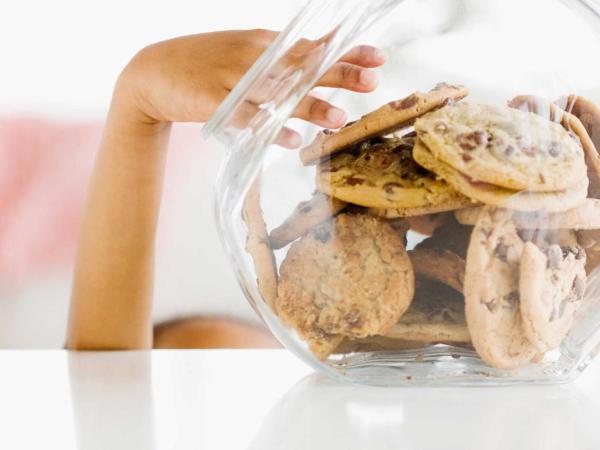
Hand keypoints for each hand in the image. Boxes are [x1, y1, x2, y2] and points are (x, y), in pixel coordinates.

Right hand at [117, 29, 386, 146]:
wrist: (152, 72)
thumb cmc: (205, 65)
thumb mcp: (245, 56)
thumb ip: (279, 63)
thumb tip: (317, 64)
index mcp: (264, 45)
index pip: (312, 47)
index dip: (346, 51)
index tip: (378, 57)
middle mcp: (253, 58)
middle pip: (302, 66)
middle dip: (340, 73)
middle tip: (373, 81)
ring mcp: (234, 79)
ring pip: (279, 93)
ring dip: (311, 105)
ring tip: (340, 118)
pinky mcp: (215, 102)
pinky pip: (249, 119)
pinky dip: (271, 129)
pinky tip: (293, 140)